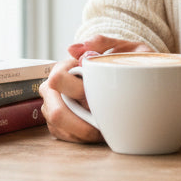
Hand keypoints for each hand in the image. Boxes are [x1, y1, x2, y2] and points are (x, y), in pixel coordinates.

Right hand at [39, 35, 154, 143]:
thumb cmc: (122, 61)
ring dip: (83, 132)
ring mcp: (53, 106)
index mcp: (64, 68)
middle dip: (81, 123)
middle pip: (55, 111)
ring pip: (59, 127)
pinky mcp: (58, 123)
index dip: (78, 91)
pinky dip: (82, 138)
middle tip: (104, 124)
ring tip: (104, 128)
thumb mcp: (120, 47)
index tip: (98, 96)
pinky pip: (64, 136)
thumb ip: (101, 42)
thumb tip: (73, 49)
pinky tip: (97, 133)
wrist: (127, 76)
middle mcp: (53, 88)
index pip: (58, 80)